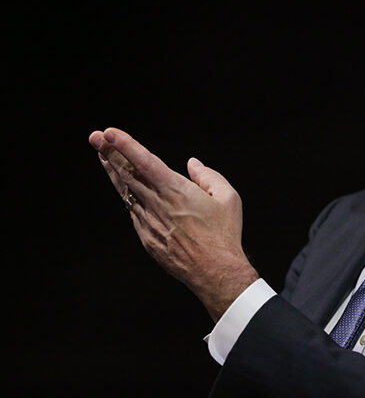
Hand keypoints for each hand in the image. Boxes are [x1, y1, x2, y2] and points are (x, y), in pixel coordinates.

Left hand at [88, 127, 258, 320]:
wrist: (215, 272)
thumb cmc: (224, 234)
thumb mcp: (228, 197)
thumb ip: (208, 176)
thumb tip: (192, 164)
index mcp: (176, 190)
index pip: (145, 161)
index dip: (125, 145)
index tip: (109, 133)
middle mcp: (157, 204)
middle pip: (128, 174)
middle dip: (109, 153)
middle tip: (95, 137)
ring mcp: (149, 223)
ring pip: (126, 192)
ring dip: (114, 173)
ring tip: (103, 156)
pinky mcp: (147, 238)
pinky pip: (134, 212)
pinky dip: (129, 197)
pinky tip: (126, 190)